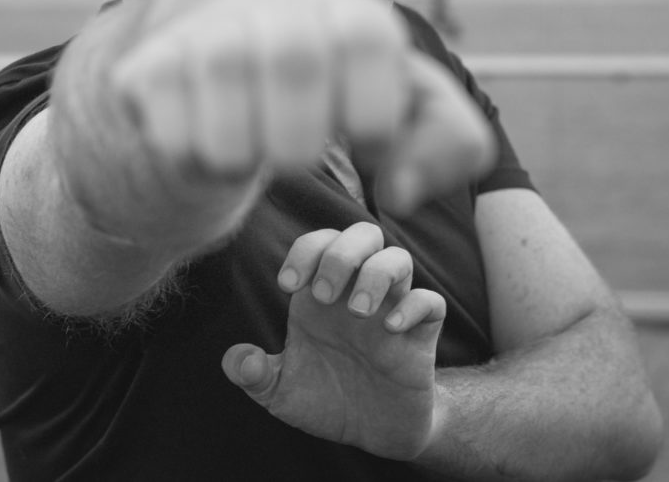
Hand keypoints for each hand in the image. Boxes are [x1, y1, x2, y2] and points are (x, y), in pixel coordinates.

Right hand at [96, 0, 494, 249]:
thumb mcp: (396, 103)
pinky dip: (194, 155)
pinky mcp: (146, 66)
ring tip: (250, 140)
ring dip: (243, 153)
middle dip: (298, 141)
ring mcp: (202, 29)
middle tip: (295, 151)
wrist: (199, 58)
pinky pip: (176, 139)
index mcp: (345, 9)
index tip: (363, 142)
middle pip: (294, 69)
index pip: (368, 40)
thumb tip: (402, 192)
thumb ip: (446, 139)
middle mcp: (272, 2)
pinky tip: (204, 130)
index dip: (373, 114)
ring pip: (229, 119)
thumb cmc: (322, 90)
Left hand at [221, 223, 446, 460]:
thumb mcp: (282, 393)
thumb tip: (237, 360)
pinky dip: (414, 306)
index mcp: (323, 296)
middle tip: (323, 295)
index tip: (287, 284)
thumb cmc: (327, 401)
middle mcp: (358, 294)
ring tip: (357, 311)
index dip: (304, 250)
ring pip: (399, 259)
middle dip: (341, 254)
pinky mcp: (421, 337)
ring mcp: (392, 311)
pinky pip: (431, 303)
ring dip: (376, 274)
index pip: (320, 243)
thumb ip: (255, 375)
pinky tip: (391, 330)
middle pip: (363, 235)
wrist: (374, 434)